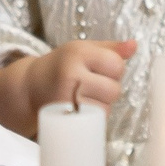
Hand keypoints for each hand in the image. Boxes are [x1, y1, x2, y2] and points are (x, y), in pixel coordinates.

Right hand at [0, 40, 136, 135]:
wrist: (30, 86)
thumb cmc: (63, 65)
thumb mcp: (84, 50)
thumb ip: (111, 48)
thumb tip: (134, 45)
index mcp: (78, 52)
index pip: (116, 64)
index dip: (113, 69)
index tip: (100, 68)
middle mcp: (71, 73)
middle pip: (114, 89)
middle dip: (108, 88)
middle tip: (91, 83)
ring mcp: (66, 96)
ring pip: (106, 107)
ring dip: (101, 103)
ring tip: (84, 95)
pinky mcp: (64, 116)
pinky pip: (94, 120)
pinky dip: (93, 116)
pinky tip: (80, 106)